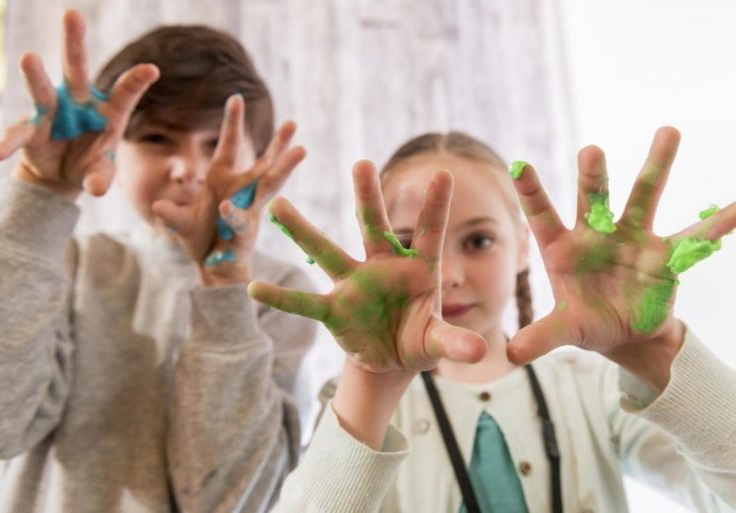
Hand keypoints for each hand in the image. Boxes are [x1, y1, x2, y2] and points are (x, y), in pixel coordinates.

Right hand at [0, 9, 158, 198]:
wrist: (61, 175)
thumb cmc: (91, 164)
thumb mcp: (101, 172)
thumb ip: (101, 177)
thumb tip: (97, 189)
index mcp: (108, 112)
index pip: (124, 94)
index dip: (136, 82)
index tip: (152, 69)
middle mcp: (79, 104)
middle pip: (78, 71)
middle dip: (74, 43)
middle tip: (72, 14)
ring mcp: (52, 112)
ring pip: (43, 89)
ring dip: (35, 75)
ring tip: (28, 57)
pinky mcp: (30, 129)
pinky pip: (17, 134)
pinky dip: (6, 144)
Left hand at [152, 95, 305, 284]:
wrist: (212, 266)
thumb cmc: (201, 239)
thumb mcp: (180, 223)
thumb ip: (171, 214)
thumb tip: (158, 206)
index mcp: (223, 179)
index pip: (230, 145)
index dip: (233, 122)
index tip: (236, 97)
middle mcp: (241, 190)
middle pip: (264, 163)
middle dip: (278, 144)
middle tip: (292, 123)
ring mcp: (247, 209)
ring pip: (269, 185)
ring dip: (284, 168)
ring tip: (301, 150)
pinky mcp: (244, 230)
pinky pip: (239, 219)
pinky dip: (232, 214)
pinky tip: (226, 206)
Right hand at [248, 161, 485, 373]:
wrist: (392, 359)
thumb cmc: (420, 339)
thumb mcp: (438, 342)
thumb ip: (455, 342)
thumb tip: (480, 352)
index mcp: (418, 268)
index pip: (428, 232)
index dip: (435, 206)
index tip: (444, 172)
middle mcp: (382, 267)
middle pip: (374, 227)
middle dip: (368, 197)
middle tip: (362, 163)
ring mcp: (354, 285)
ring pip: (328, 253)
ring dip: (304, 230)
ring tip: (278, 204)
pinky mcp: (334, 309)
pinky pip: (306, 302)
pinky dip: (282, 298)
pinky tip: (255, 287)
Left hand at [507, 127, 735, 387]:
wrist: (624, 331)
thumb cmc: (585, 322)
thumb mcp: (564, 330)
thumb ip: (542, 336)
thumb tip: (513, 354)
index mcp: (562, 249)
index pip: (542, 216)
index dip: (531, 192)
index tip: (519, 163)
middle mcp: (596, 235)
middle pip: (594, 200)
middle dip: (593, 177)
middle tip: (590, 150)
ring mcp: (631, 239)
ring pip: (643, 198)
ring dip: (655, 166)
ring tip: (668, 131)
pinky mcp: (663, 255)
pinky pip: (692, 239)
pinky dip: (715, 226)